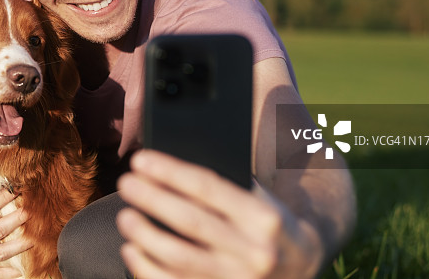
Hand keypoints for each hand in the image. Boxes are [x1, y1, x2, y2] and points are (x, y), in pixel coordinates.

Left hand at [116, 150, 323, 278]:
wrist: (304, 267)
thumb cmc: (269, 223)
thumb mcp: (260, 198)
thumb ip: (226, 185)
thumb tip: (170, 166)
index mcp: (262, 216)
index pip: (208, 187)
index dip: (170, 172)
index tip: (141, 160)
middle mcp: (253, 251)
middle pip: (190, 222)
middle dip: (152, 200)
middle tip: (126, 183)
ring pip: (180, 258)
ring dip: (145, 236)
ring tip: (125, 216)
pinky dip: (147, 269)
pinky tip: (131, 250)